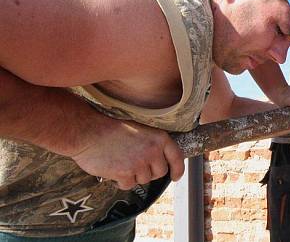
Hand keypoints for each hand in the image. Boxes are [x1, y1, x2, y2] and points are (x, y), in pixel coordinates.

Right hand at [69, 119, 184, 189]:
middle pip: (160, 172)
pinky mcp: (125, 173)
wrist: (88, 131)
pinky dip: (121, 181)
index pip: (176, 157)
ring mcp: (139, 163)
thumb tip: (160, 160)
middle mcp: (152, 151)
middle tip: (135, 163)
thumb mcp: (139, 129)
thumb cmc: (110, 128)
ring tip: (121, 161)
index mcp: (159, 137)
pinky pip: (129, 185)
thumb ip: (152, 144)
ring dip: (134, 175)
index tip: (175, 176)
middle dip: (149, 172)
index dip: (178, 169)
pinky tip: (113, 169)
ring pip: (144, 180)